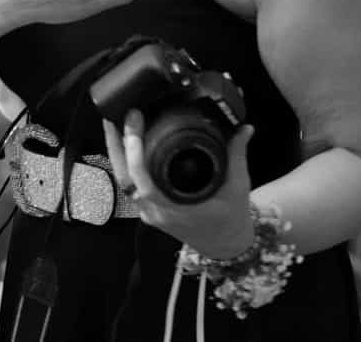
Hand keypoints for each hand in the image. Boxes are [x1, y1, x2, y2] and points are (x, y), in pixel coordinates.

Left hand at [103, 111, 256, 258]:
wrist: (227, 245)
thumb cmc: (231, 219)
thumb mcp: (238, 186)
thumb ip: (237, 155)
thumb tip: (244, 128)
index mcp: (173, 209)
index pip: (143, 182)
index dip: (134, 154)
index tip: (133, 125)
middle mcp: (155, 212)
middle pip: (124, 178)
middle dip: (116, 145)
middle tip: (116, 117)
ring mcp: (150, 212)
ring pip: (124, 181)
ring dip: (118, 152)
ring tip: (116, 123)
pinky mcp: (150, 209)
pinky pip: (132, 184)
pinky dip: (127, 163)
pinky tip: (127, 143)